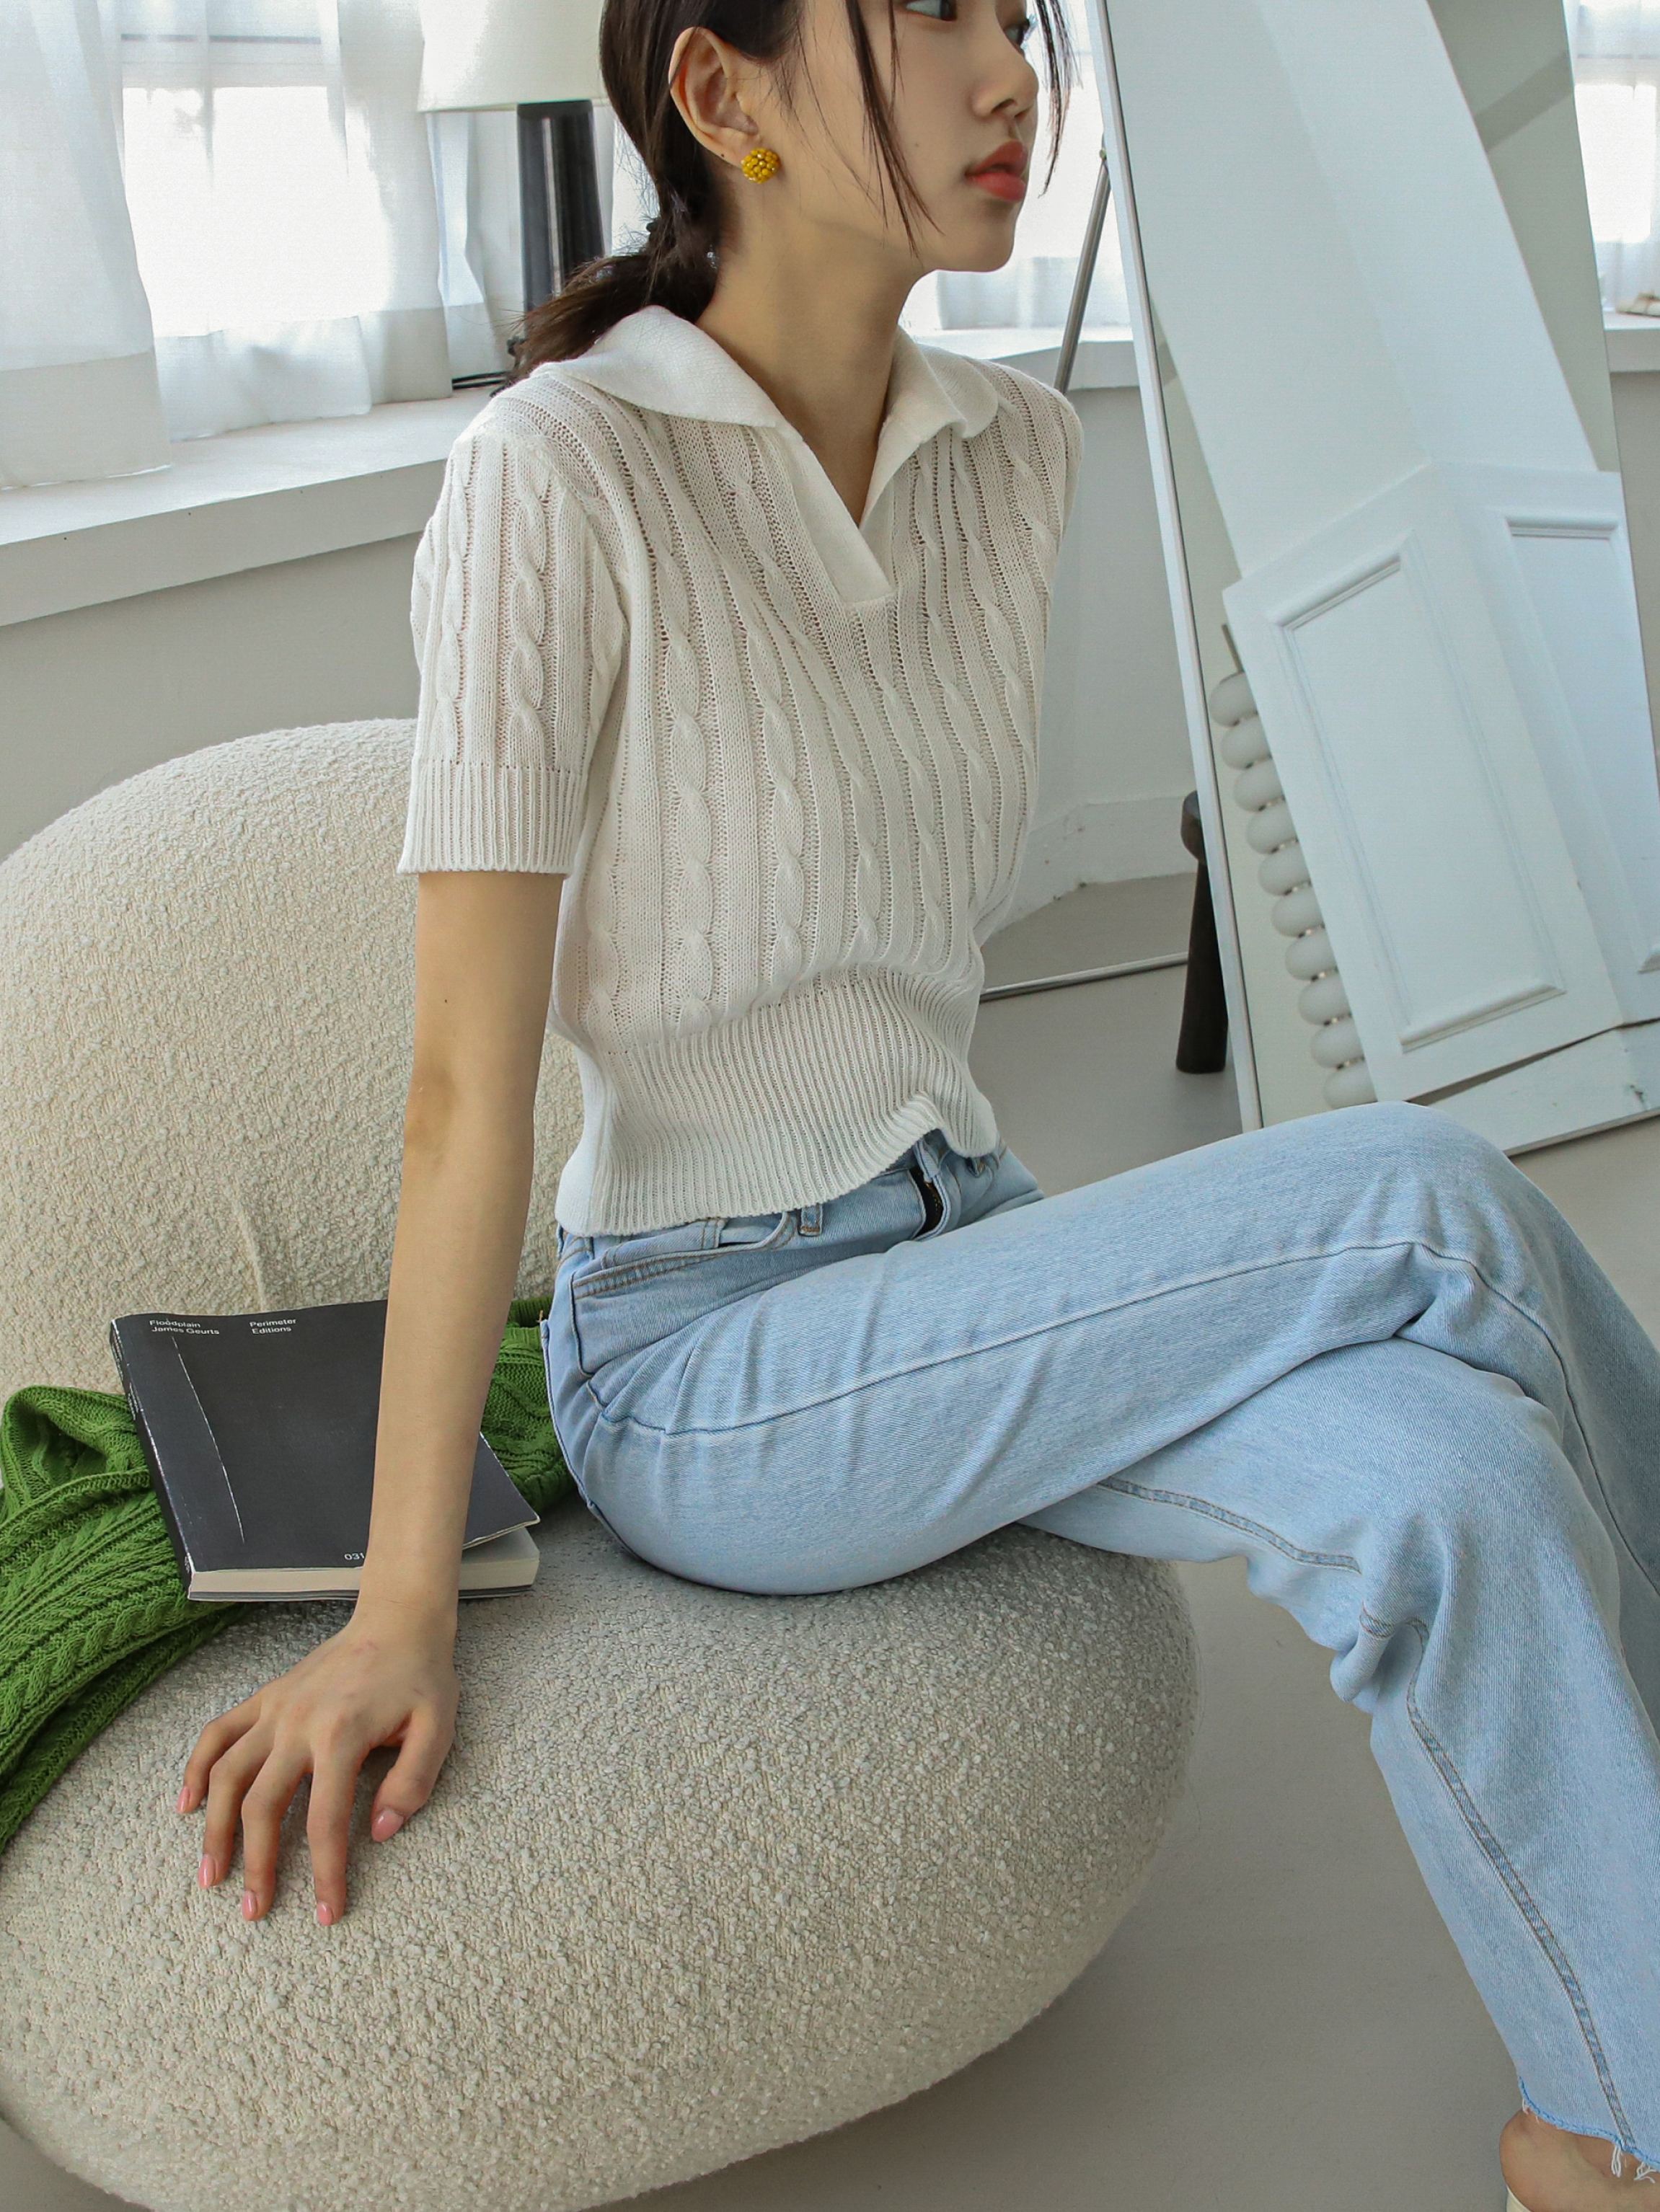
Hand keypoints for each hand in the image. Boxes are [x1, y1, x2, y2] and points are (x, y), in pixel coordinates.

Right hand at [176, 1604, 460, 1924]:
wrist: (398, 1618)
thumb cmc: (420, 1676)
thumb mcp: (438, 1727)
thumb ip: (413, 1781)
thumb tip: (379, 1832)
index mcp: (342, 1733)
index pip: (326, 1820)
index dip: (324, 1873)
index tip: (325, 1913)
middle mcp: (298, 1722)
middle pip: (262, 1804)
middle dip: (257, 1864)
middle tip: (254, 1910)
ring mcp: (275, 1708)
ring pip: (226, 1774)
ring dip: (213, 1828)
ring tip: (211, 1876)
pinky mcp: (265, 1697)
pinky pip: (218, 1733)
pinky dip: (195, 1768)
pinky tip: (186, 1805)